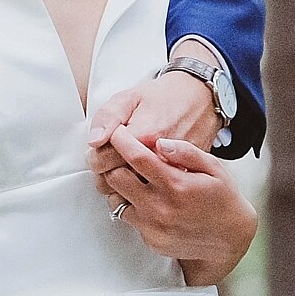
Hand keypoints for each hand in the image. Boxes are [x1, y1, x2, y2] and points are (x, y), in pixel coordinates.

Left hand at [86, 68, 219, 183]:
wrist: (200, 100)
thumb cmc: (165, 98)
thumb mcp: (130, 97)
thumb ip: (108, 117)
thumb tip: (94, 140)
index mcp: (146, 137)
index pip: (104, 162)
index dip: (94, 156)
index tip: (99, 148)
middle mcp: (162, 161)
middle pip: (116, 182)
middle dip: (106, 171)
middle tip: (110, 157)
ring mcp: (174, 175)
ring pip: (131, 194)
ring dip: (122, 184)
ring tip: (124, 166)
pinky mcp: (182, 183)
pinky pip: (151, 198)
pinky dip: (141, 192)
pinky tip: (139, 176)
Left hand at [98, 129, 256, 286]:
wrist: (229, 241)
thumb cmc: (222, 200)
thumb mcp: (214, 168)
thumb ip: (187, 152)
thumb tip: (160, 143)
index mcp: (176, 185)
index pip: (136, 157)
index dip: (121, 141)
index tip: (117, 133)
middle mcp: (161, 207)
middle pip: (115, 177)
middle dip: (113, 162)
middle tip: (119, 155)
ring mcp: (153, 226)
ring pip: (114, 199)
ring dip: (118, 185)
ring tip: (131, 177)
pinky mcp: (150, 239)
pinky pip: (126, 217)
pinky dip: (129, 204)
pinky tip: (143, 198)